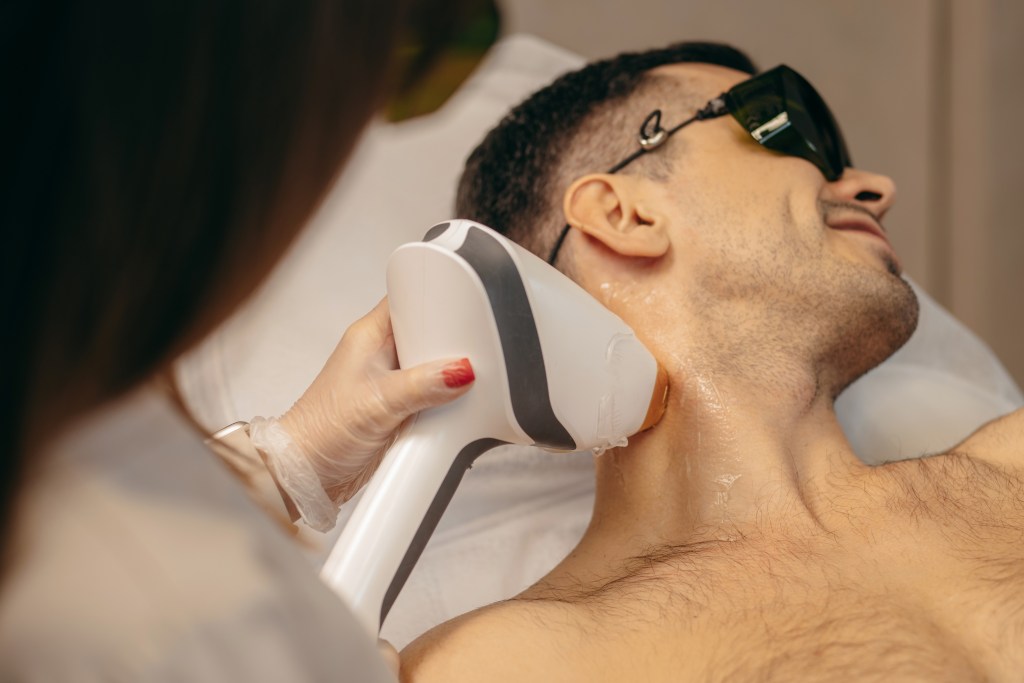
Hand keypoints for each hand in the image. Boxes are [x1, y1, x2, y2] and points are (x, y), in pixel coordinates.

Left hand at [277, 298, 473, 503]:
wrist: (308, 473)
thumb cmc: (320, 431)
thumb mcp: (379, 404)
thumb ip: (424, 385)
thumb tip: (460, 371)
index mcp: (370, 335)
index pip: (410, 299)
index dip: (438, 302)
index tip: (465, 313)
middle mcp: (380, 353)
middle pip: (429, 333)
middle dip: (450, 344)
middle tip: (469, 357)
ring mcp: (392, 380)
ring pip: (434, 365)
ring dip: (449, 376)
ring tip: (463, 385)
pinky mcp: (400, 406)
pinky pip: (433, 393)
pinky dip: (445, 400)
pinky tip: (452, 407)